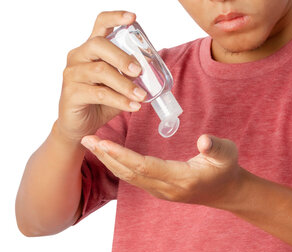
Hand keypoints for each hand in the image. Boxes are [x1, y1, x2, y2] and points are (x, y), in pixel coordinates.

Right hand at [57, 10, 146, 142]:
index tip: (133, 18)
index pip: (100, 24)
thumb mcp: (119, 86)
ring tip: (141, 96)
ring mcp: (72, 73)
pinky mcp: (71, 93)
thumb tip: (154, 71)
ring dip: (125, 85)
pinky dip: (119, 100)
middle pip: (99, 45)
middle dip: (122, 57)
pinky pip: (99, 94)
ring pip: (101, 71)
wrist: (81, 127)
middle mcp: (79, 56)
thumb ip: (130, 76)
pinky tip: (133, 106)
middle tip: (139, 71)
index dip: (115, 18)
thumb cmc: (101, 103)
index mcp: (91, 50)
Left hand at [80, 134, 244, 207]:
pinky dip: (118, 165)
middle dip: (107, 156)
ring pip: (129, 177)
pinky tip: (109, 154)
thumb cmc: (227, 168)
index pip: (146, 167)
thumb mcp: (227, 153)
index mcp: (182, 179)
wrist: (228, 192)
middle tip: (86, 139)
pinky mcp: (159, 190)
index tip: (104, 141)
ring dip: (109, 161)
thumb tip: (204, 141)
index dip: (124, 155)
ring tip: (91, 144)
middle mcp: (167, 189)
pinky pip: (134, 178)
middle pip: (131, 173)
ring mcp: (162, 192)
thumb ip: (215, 147)